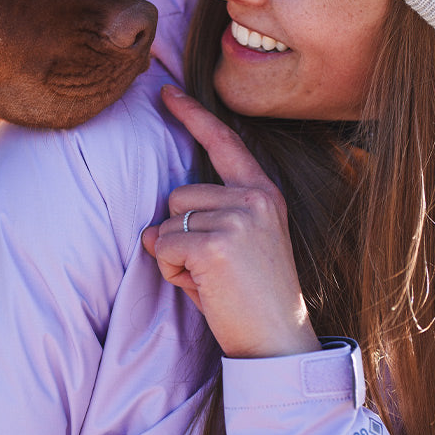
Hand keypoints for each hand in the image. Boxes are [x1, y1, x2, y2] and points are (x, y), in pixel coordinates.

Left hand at [141, 86, 320, 357]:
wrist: (277, 341)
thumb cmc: (251, 298)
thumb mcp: (239, 245)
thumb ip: (209, 219)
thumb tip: (156, 225)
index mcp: (263, 193)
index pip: (224, 143)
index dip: (193, 116)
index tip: (166, 94)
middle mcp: (254, 198)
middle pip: (177, 195)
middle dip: (179, 235)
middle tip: (212, 269)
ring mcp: (237, 218)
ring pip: (167, 223)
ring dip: (174, 256)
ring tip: (210, 279)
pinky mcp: (216, 244)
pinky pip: (163, 248)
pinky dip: (171, 272)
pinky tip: (203, 288)